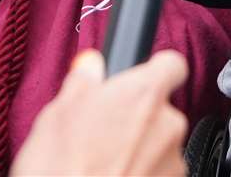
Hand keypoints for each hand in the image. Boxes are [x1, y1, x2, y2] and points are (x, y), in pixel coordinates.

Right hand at [11, 48, 188, 175]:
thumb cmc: (60, 172)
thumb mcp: (56, 115)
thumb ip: (82, 82)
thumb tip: (91, 65)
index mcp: (143, 94)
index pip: (170, 64)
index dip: (153, 71)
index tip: (136, 81)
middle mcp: (168, 124)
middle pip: (161, 111)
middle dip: (137, 119)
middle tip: (103, 135)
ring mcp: (174, 161)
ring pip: (159, 145)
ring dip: (139, 151)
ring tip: (102, 166)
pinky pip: (160, 174)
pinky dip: (142, 176)